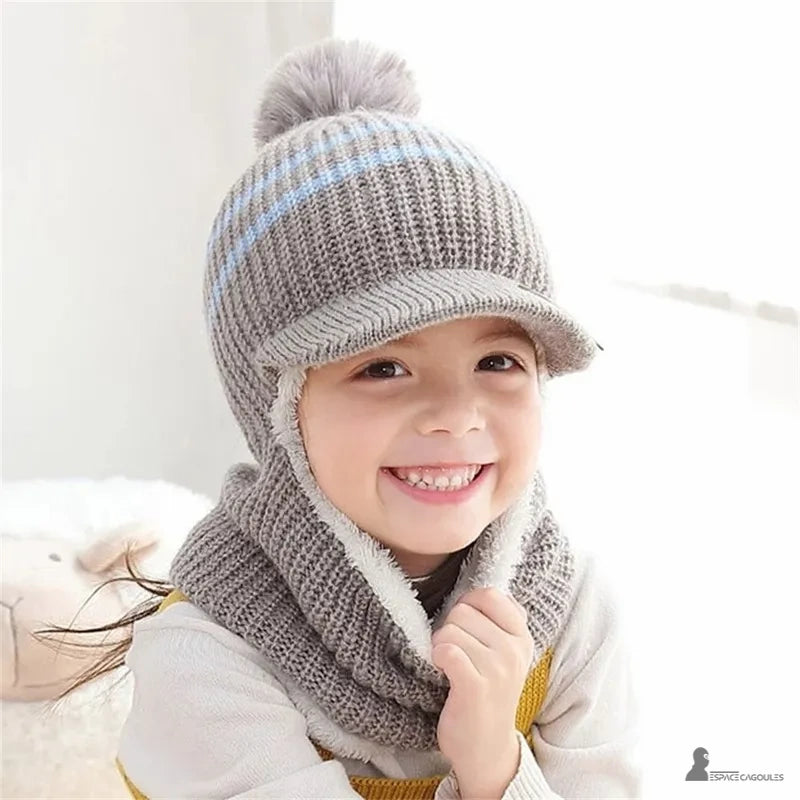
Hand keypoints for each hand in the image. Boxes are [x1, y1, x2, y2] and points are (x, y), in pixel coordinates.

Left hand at [431, 587, 533, 796]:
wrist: (486, 750)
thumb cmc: (487, 694)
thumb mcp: (505, 654)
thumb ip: (497, 622)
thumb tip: (476, 590)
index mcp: (522, 637)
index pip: (489, 594)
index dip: (467, 604)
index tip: (466, 628)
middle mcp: (514, 650)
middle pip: (462, 610)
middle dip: (450, 628)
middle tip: (457, 654)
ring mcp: (497, 669)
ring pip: (449, 630)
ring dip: (440, 646)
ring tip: (451, 667)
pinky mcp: (475, 687)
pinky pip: (445, 650)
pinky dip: (436, 658)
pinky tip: (443, 673)